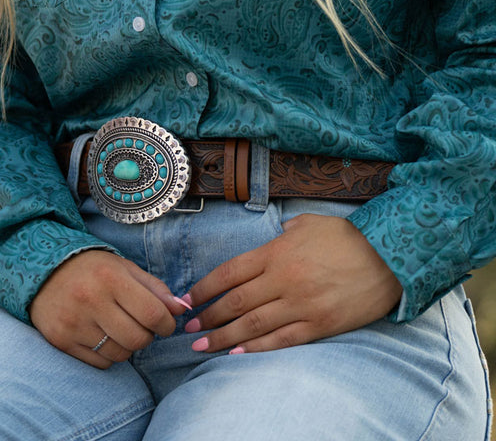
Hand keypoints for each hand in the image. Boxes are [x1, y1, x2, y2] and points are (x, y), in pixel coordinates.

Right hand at [29, 250, 186, 368]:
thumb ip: (155, 288)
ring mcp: (74, 323)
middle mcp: (91, 300)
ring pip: (121, 354)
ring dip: (128, 345)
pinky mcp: (61, 340)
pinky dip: (108, 353)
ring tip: (119, 327)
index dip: (166, 324)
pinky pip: (100, 362)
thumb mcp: (124, 268)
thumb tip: (181, 310)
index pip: (152, 313)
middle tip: (140, 324)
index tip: (164, 322)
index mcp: (110, 277)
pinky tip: (101, 335)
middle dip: (147, 336)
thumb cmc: (91, 269)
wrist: (43, 271)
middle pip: (138, 338)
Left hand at [185, 213, 402, 353]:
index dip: (204, 289)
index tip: (187, 300)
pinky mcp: (320, 325)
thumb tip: (275, 233)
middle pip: (235, 302)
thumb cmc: (346, 236)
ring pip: (253, 325)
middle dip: (208, 317)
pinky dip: (257, 348)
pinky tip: (237, 355)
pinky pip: (282, 340)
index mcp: (276, 252)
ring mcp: (301, 305)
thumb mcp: (308, 223)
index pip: (229, 273)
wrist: (389, 256)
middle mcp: (283, 279)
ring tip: (202, 347)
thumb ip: (285, 230)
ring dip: (223, 337)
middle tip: (187, 329)